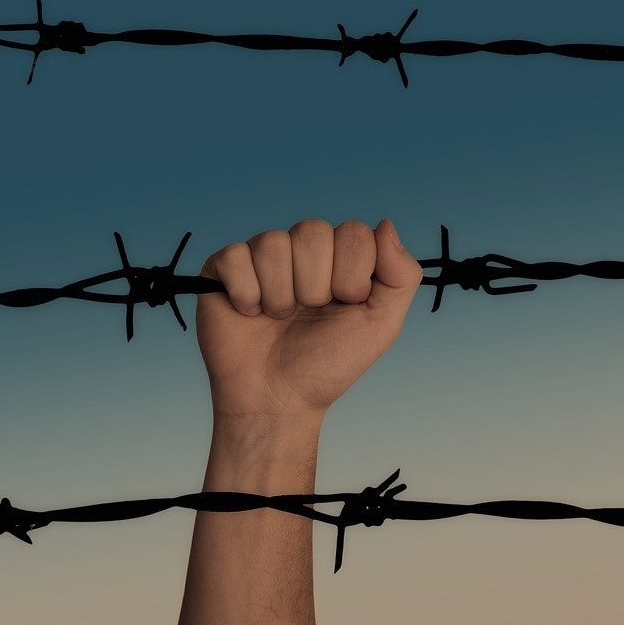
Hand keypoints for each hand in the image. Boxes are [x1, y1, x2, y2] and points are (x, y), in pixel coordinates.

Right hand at [196, 218, 422, 423]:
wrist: (277, 400)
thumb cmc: (328, 365)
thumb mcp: (381, 325)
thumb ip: (400, 275)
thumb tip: (386, 224)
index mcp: (341, 257)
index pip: (354, 232)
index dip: (352, 275)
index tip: (346, 305)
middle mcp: (302, 250)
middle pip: (312, 231)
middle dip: (316, 287)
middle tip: (309, 314)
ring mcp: (261, 256)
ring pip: (273, 243)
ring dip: (281, 295)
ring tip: (280, 318)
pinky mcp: (222, 269)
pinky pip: (236, 257)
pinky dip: (247, 295)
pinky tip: (251, 313)